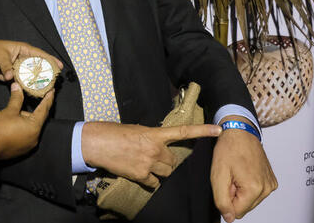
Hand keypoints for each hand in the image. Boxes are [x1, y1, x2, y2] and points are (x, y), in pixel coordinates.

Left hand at [0, 40, 62, 81]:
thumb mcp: (0, 57)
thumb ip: (7, 67)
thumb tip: (10, 77)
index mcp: (22, 49)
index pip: (39, 54)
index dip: (50, 59)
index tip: (59, 66)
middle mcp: (22, 58)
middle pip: (38, 65)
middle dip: (46, 72)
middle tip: (55, 79)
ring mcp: (18, 67)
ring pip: (31, 74)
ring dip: (38, 80)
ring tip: (47, 87)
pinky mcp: (13, 76)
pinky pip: (22, 81)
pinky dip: (28, 85)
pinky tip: (34, 91)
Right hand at [0, 82, 54, 159]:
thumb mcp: (9, 111)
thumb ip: (17, 98)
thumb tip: (17, 86)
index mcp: (34, 127)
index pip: (44, 109)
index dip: (48, 99)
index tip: (51, 91)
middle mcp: (35, 137)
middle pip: (37, 119)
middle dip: (32, 110)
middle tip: (27, 100)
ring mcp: (29, 145)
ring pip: (31, 128)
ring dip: (25, 120)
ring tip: (14, 115)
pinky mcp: (22, 149)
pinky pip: (26, 135)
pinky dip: (22, 129)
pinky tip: (12, 125)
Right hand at [81, 121, 221, 187]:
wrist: (95, 143)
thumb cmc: (112, 133)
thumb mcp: (135, 129)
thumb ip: (150, 136)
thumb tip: (157, 143)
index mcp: (154, 133)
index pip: (183, 132)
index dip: (202, 131)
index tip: (218, 129)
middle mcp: (154, 149)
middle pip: (173, 161)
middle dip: (167, 161)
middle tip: (155, 158)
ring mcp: (148, 163)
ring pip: (166, 173)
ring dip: (160, 171)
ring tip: (146, 165)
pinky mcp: (140, 175)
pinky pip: (154, 183)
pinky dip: (149, 181)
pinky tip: (140, 174)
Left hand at [211, 118, 276, 221]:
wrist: (240, 132)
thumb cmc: (229, 149)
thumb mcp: (218, 175)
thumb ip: (222, 200)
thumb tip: (229, 218)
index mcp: (255, 188)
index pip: (237, 212)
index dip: (227, 199)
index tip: (227, 182)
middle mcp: (267, 188)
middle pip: (244, 207)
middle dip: (234, 194)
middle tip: (230, 176)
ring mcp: (270, 184)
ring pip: (250, 200)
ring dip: (240, 189)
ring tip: (237, 172)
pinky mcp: (271, 180)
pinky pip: (256, 192)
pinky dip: (247, 185)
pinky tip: (244, 171)